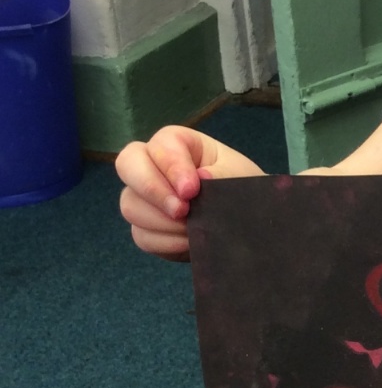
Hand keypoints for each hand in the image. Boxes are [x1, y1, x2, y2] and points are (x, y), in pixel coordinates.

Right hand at [115, 126, 261, 260]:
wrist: (248, 222)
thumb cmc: (242, 188)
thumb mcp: (240, 177)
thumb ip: (220, 176)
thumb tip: (201, 176)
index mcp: (179, 144)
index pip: (162, 144)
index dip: (172, 166)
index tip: (191, 190)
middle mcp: (154, 165)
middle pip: (128, 165)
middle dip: (153, 191)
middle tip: (182, 211)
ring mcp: (145, 198)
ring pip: (131, 205)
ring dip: (162, 222)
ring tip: (193, 229)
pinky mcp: (147, 228)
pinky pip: (141, 235)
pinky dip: (165, 243)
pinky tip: (189, 243)